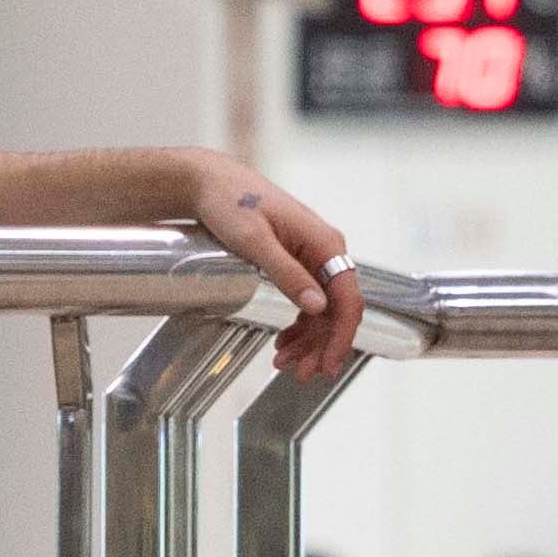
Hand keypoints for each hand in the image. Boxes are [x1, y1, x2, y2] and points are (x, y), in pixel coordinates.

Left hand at [178, 155, 365, 373]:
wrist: (209, 182)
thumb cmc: (230, 203)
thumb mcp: (255, 241)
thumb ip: (288, 274)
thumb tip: (318, 307)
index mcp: (324, 243)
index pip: (348, 298)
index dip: (342, 336)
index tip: (328, 364)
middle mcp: (326, 249)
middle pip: (336, 309)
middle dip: (321, 345)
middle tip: (300, 374)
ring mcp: (312, 255)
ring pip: (322, 309)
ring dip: (309, 340)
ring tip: (285, 364)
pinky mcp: (297, 259)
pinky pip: (308, 299)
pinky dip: (299, 325)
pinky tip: (284, 342)